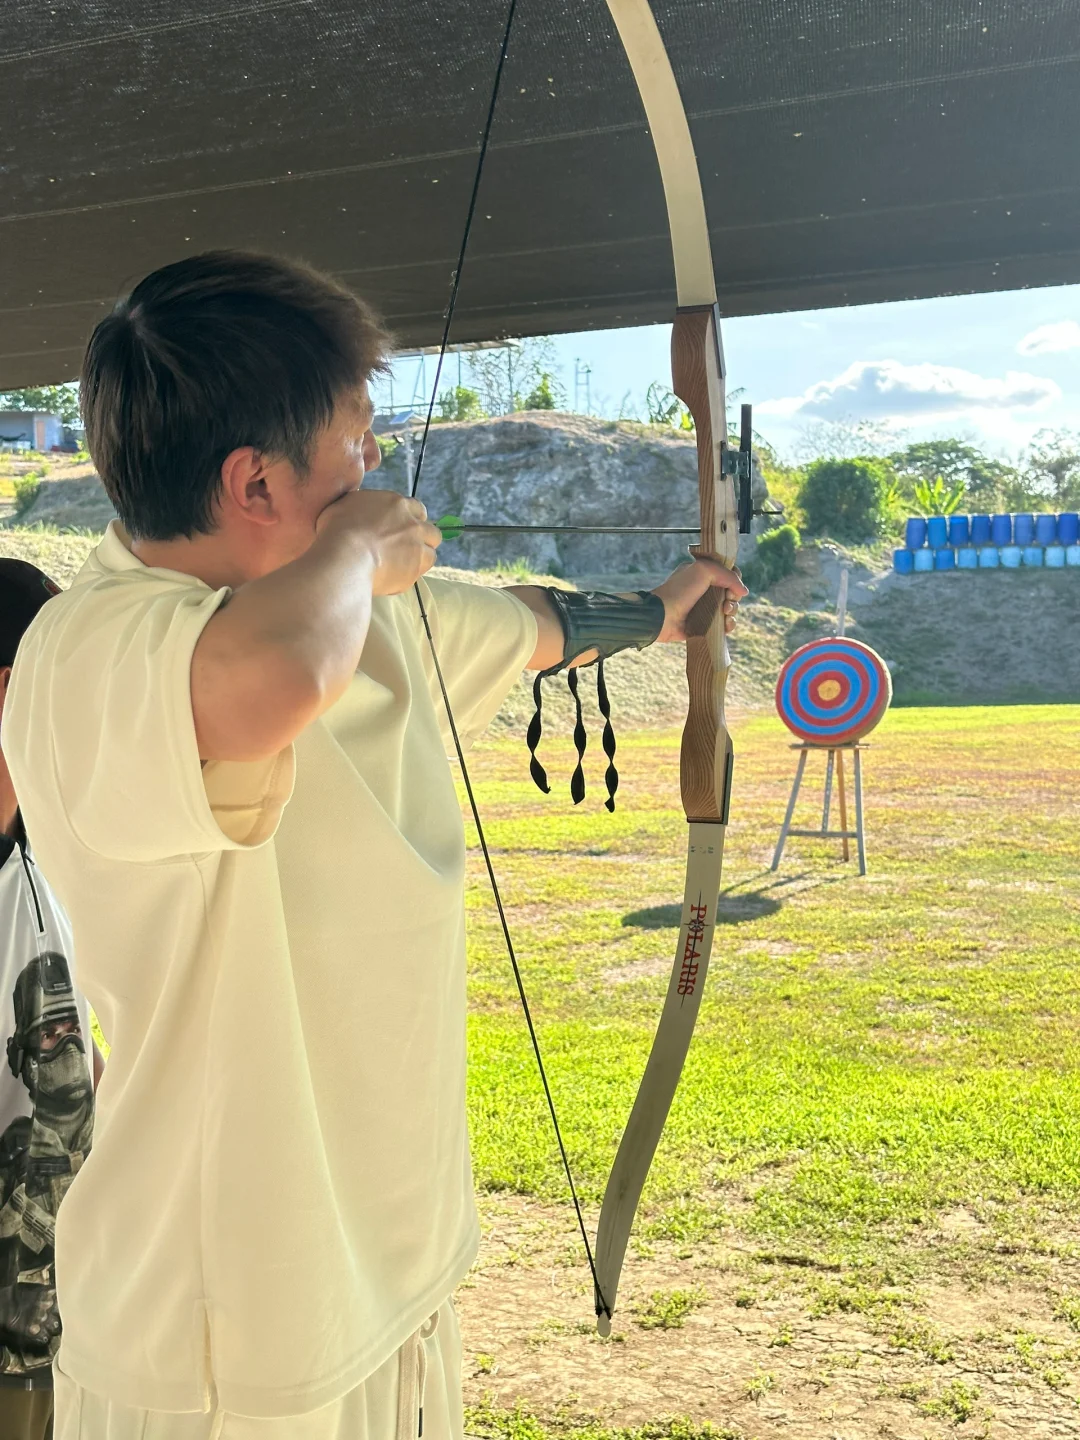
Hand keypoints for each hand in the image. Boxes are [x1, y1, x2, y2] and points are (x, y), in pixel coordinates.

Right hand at [314, 488, 442, 595]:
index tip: (401, 529)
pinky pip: (417, 575)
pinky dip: (408, 577)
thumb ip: (361, 508)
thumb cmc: (336, 530)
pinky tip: (391, 579)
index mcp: (397, 505)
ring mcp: (417, 549)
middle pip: (432, 532)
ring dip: (420, 560)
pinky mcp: (414, 571)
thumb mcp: (345, 506)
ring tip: (400, 567)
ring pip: (431, 555)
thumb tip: (358, 512)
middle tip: (405, 550)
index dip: (411, 520)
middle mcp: (412, 525)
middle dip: (423, 541)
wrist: (345, 557)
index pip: (417, 509)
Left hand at [651, 558, 747, 640]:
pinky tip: (725, 625)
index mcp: (702, 574)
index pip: (727, 573)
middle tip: (726, 600)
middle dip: (734, 596)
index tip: (730, 586)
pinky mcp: (705, 625)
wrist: (662, 616)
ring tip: (724, 612)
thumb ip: (728, 575)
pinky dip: (728, 625)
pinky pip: (724, 625)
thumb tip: (744, 591)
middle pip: (732, 591)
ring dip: (733, 610)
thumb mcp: (703, 570)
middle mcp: (704, 590)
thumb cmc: (679, 591)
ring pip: (730, 608)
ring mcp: (704, 608)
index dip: (734, 579)